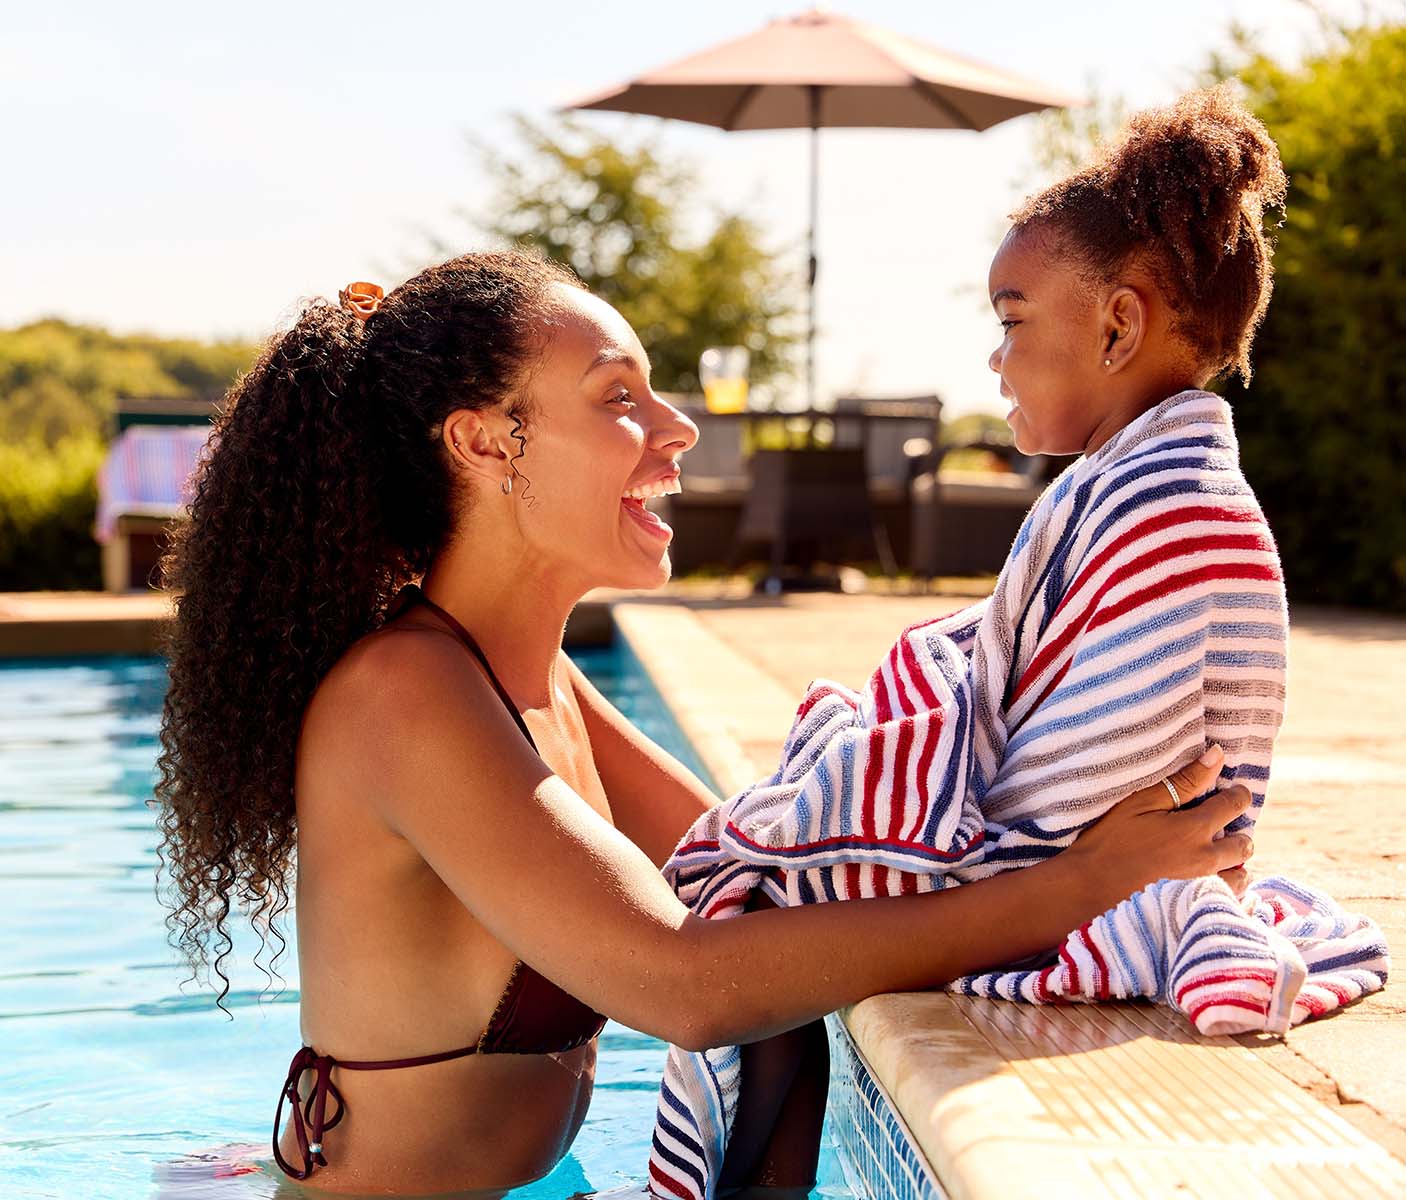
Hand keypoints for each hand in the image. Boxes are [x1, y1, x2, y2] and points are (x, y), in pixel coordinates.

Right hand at [1067, 745, 1254, 901]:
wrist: (1089, 888)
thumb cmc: (1110, 840)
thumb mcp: (1140, 803)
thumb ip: (1183, 782)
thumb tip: (1218, 755)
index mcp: (1195, 829)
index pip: (1235, 805)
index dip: (1238, 794)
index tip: (1234, 792)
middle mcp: (1207, 860)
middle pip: (1244, 845)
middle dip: (1238, 833)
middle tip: (1219, 830)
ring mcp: (1203, 888)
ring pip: (1241, 877)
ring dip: (1233, 865)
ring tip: (1212, 859)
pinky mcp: (1194, 910)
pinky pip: (1229, 900)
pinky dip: (1226, 890)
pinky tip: (1206, 885)